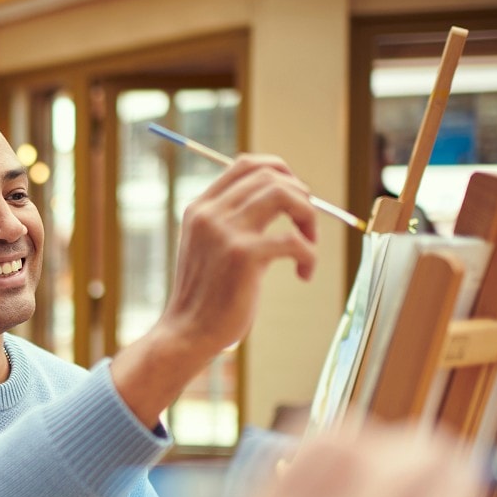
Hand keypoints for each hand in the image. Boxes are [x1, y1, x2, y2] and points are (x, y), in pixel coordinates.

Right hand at [111, 156, 316, 426]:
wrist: (188, 332)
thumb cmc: (206, 295)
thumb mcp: (211, 247)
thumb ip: (234, 220)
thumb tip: (285, 197)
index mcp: (200, 208)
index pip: (246, 164)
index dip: (280, 171)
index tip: (295, 196)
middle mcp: (210, 213)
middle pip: (271, 175)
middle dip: (300, 196)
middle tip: (306, 227)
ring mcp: (225, 231)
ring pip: (285, 195)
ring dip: (308, 217)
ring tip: (308, 245)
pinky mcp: (244, 255)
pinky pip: (294, 240)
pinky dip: (309, 256)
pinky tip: (303, 274)